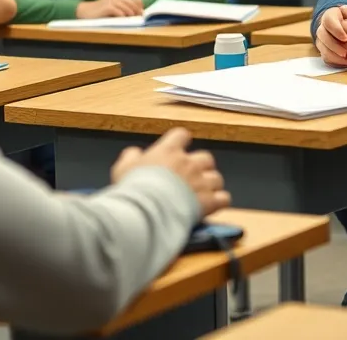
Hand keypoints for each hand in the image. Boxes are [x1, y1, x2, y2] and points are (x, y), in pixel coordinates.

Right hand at [76, 0, 144, 18]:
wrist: (85, 12)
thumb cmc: (100, 12)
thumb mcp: (114, 8)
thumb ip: (124, 8)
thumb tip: (138, 15)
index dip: (140, 8)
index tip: (141, 16)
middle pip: (134, 4)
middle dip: (138, 13)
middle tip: (138, 21)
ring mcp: (112, 1)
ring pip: (128, 9)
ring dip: (131, 17)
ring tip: (131, 23)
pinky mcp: (108, 7)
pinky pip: (120, 12)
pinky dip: (123, 18)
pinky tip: (123, 22)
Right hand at [111, 127, 230, 216]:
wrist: (147, 211)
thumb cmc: (134, 189)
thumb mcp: (123, 169)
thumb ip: (131, 157)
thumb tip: (135, 153)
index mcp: (168, 151)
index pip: (181, 135)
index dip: (181, 141)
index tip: (179, 148)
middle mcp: (188, 163)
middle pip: (205, 157)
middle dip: (201, 166)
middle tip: (192, 176)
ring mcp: (200, 182)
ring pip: (216, 178)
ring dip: (211, 185)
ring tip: (202, 194)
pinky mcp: (208, 202)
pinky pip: (223, 198)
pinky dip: (219, 202)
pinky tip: (213, 206)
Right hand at [316, 6, 346, 66]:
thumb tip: (343, 9)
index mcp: (335, 15)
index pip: (328, 19)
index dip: (335, 29)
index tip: (345, 38)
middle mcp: (328, 26)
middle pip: (321, 33)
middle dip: (332, 44)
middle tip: (346, 53)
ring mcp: (327, 39)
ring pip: (321, 46)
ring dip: (332, 54)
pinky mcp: (331, 51)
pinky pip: (326, 56)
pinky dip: (334, 60)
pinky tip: (346, 63)